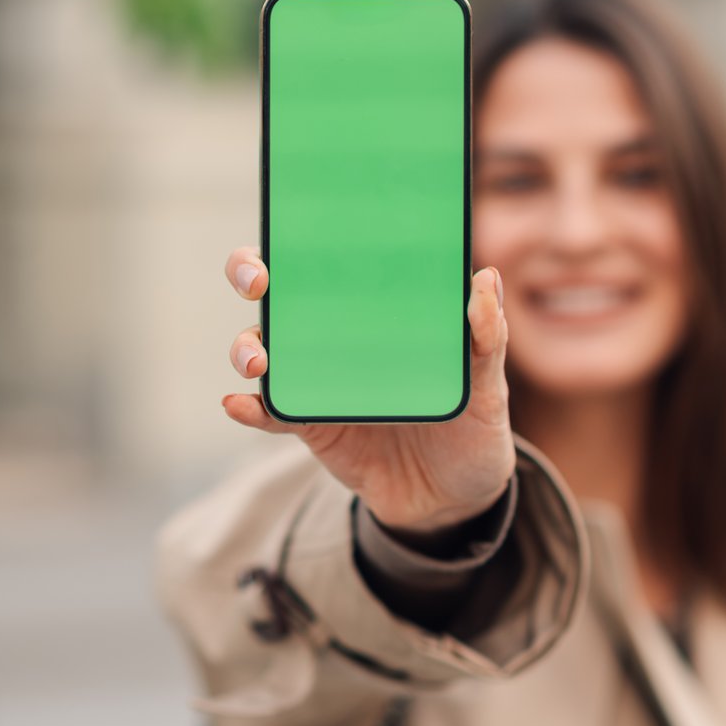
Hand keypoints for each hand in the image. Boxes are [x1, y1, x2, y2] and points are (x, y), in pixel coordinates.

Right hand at [222, 246, 515, 534]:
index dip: (303, 235)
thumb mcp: (487, 384)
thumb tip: (485, 277)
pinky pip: (271, 413)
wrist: (455, 501)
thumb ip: (486, 336)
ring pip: (263, 349)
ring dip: (248, 347)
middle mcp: (338, 337)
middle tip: (259, 281)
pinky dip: (250, 408)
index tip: (291, 225)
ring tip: (260, 361)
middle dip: (252, 274)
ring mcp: (318, 381)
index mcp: (379, 312)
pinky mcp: (310, 426)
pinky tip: (238, 404)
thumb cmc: (472, 429)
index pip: (333, 261)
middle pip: (279, 293)